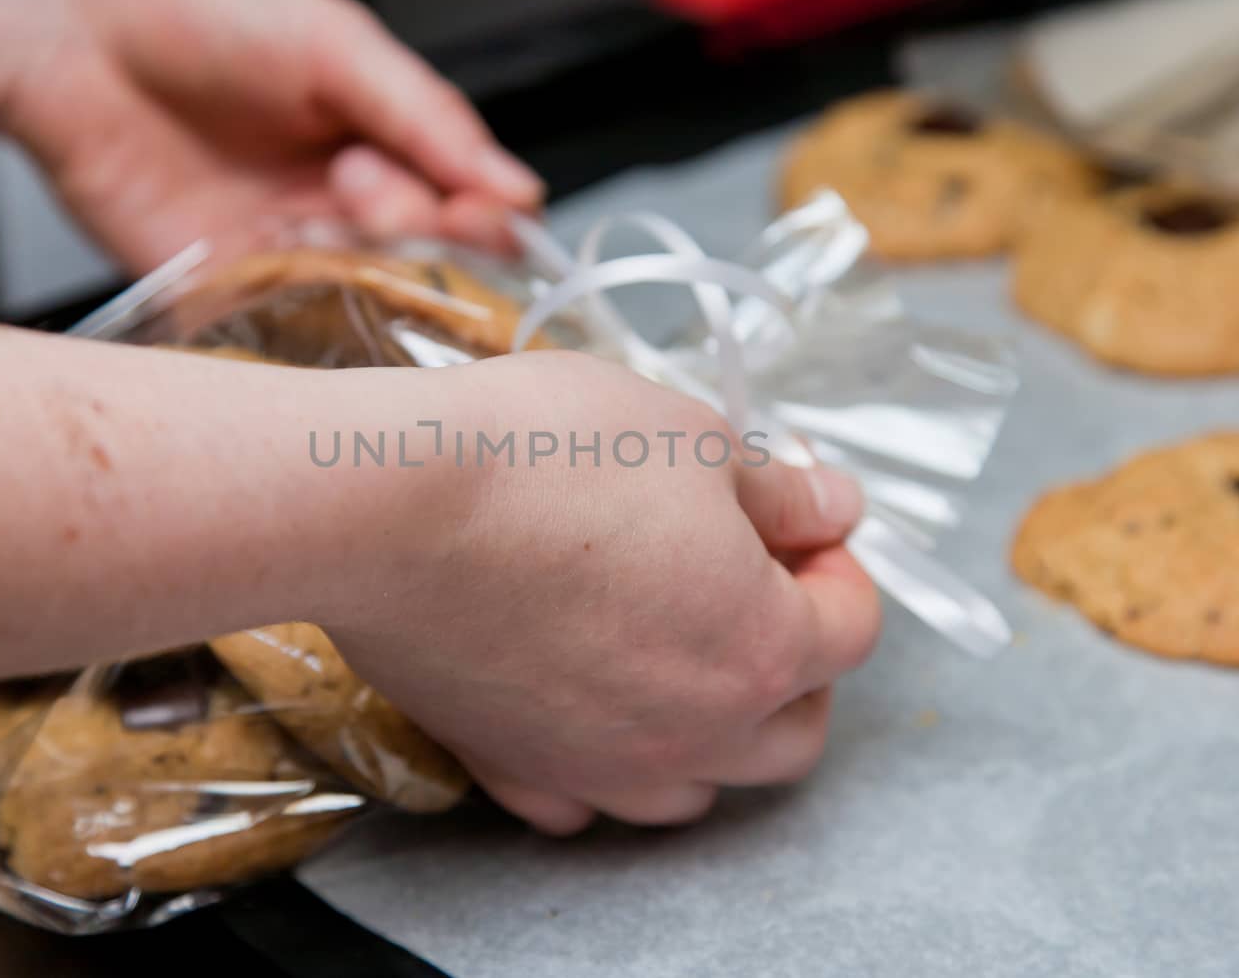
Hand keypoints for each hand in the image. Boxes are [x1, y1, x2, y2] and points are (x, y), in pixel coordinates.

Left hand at [0, 0, 542, 266]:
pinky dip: (311, 311)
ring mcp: (284, 246)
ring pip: (363, 292)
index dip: (481, 217)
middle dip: (414, 232)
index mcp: (377, 135)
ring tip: (325, 208)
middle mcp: (335, 198)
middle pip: (420, 256)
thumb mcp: (337, 45)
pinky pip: (290, 321)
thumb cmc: (197, 7)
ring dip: (362, 267)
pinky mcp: (224, 286)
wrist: (65, 29)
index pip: (462, 199)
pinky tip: (303, 276)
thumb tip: (517, 187)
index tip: (484, 216)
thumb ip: (428, 120)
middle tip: (368, 188)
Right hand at [328, 352, 881, 832]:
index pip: (850, 630)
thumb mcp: (690, 437)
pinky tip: (581, 705)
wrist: (388, 504)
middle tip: (755, 590)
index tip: (800, 523)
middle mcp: (691, 732)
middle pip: (792, 735)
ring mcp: (597, 764)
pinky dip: (598, 765)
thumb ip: (781, 492)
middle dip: (796, 665)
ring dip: (710, 733)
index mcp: (759, 648)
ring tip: (675, 654)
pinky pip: (578, 801)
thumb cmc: (547, 455)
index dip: (838, 566)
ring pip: (693, 788)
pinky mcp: (510, 765)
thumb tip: (836, 510)